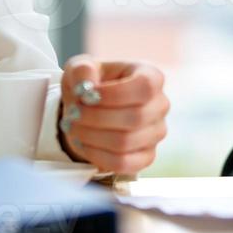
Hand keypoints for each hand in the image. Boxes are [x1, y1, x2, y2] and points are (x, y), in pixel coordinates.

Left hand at [57, 56, 167, 174]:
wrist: (90, 110)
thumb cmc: (90, 84)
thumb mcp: (80, 69)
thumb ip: (82, 71)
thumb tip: (86, 86)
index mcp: (151, 76)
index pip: (144, 87)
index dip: (113, 94)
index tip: (86, 95)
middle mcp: (160, 105)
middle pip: (134, 118)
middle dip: (95, 117)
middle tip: (72, 113)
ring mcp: (156, 132)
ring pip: (125, 142)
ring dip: (91, 136)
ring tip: (73, 127)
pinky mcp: (147, 156)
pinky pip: (123, 163)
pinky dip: (97, 155)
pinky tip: (83, 144)